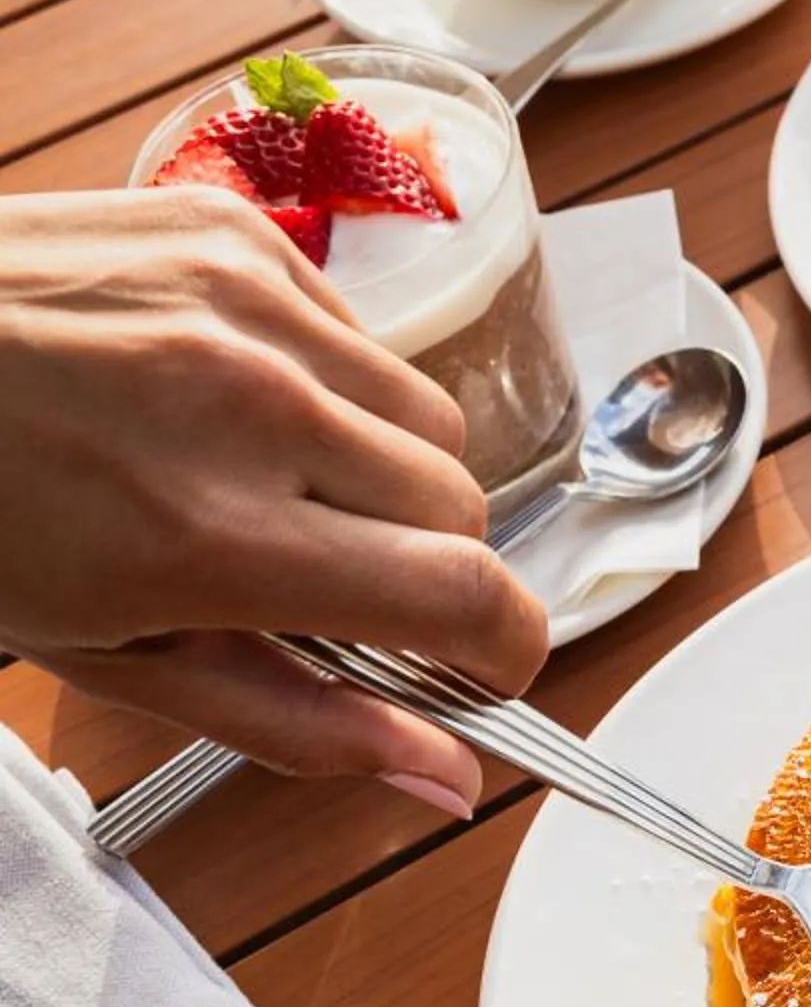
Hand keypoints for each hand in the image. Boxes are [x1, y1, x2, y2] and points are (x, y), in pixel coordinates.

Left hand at [0, 189, 548, 811]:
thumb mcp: (108, 655)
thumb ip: (298, 721)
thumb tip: (440, 772)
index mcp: (213, 536)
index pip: (467, 597)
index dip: (506, 650)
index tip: (487, 668)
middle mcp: (252, 406)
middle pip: (467, 507)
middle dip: (429, 564)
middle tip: (341, 586)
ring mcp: (252, 306)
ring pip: (429, 418)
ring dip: (384, 470)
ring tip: (271, 483)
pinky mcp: (242, 234)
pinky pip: (361, 334)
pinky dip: (327, 383)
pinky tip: (230, 399)